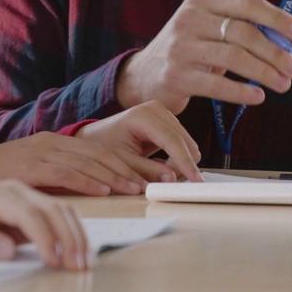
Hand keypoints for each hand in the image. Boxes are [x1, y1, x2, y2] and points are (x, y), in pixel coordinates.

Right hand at [0, 131, 167, 194]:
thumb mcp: (34, 171)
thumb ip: (59, 174)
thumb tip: (90, 187)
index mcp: (55, 140)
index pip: (100, 149)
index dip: (127, 161)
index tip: (150, 173)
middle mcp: (51, 140)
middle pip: (101, 151)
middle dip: (131, 166)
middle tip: (155, 179)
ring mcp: (40, 150)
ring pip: (88, 160)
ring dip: (116, 175)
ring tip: (137, 187)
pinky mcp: (29, 164)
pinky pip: (64, 171)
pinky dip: (88, 180)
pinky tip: (105, 189)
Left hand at [0, 180, 88, 270]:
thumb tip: (7, 250)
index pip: (28, 213)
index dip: (44, 237)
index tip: (53, 261)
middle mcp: (14, 189)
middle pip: (51, 208)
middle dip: (68, 237)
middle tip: (77, 266)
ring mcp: (26, 195)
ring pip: (61, 209)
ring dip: (76, 235)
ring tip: (83, 262)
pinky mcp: (32, 206)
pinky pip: (60, 214)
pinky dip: (74, 231)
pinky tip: (80, 250)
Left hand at [74, 101, 202, 183]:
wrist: (96, 136)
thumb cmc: (104, 147)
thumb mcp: (122, 162)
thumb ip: (146, 171)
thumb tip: (171, 179)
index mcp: (142, 116)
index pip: (172, 141)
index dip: (185, 163)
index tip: (196, 181)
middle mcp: (157, 109)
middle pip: (186, 143)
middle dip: (181, 166)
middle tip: (164, 183)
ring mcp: (164, 113)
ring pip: (188, 145)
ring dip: (179, 163)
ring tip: (157, 173)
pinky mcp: (168, 121)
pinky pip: (183, 144)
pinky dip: (177, 159)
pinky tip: (160, 165)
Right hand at [115, 0, 291, 113]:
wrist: (143, 75)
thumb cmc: (189, 49)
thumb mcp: (209, 28)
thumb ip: (242, 28)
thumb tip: (287, 42)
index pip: (247, 3)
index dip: (277, 18)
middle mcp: (188, 18)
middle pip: (243, 32)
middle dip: (276, 52)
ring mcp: (180, 47)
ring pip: (233, 58)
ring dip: (265, 73)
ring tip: (284, 84)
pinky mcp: (176, 76)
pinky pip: (217, 84)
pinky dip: (242, 92)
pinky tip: (258, 97)